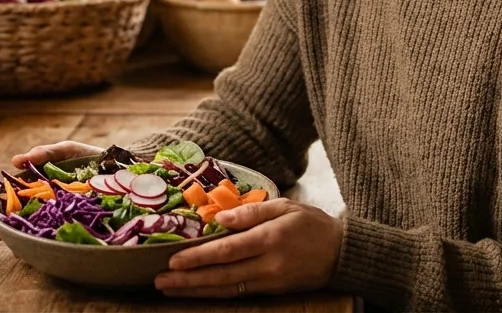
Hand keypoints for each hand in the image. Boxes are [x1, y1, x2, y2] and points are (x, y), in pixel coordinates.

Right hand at [0, 141, 103, 240]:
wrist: (120, 166)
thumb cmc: (90, 157)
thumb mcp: (67, 151)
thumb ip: (45, 154)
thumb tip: (16, 160)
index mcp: (42, 187)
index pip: (18, 198)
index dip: (4, 207)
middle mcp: (50, 204)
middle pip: (25, 217)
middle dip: (11, 227)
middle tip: (0, 235)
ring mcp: (64, 216)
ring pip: (41, 230)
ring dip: (28, 239)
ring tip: (18, 248)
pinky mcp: (81, 224)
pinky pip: (64, 235)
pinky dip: (53, 243)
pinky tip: (44, 249)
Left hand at [154, 198, 342, 297]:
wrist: (342, 253)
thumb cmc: (311, 224)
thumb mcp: (285, 206)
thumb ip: (252, 211)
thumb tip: (221, 217)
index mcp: (269, 238)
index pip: (227, 250)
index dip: (198, 257)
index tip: (174, 260)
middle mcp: (267, 264)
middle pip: (221, 275)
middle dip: (188, 280)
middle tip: (160, 280)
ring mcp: (269, 282)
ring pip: (226, 289)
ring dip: (196, 291)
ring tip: (170, 289)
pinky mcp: (271, 292)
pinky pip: (238, 294)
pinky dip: (215, 294)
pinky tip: (197, 292)